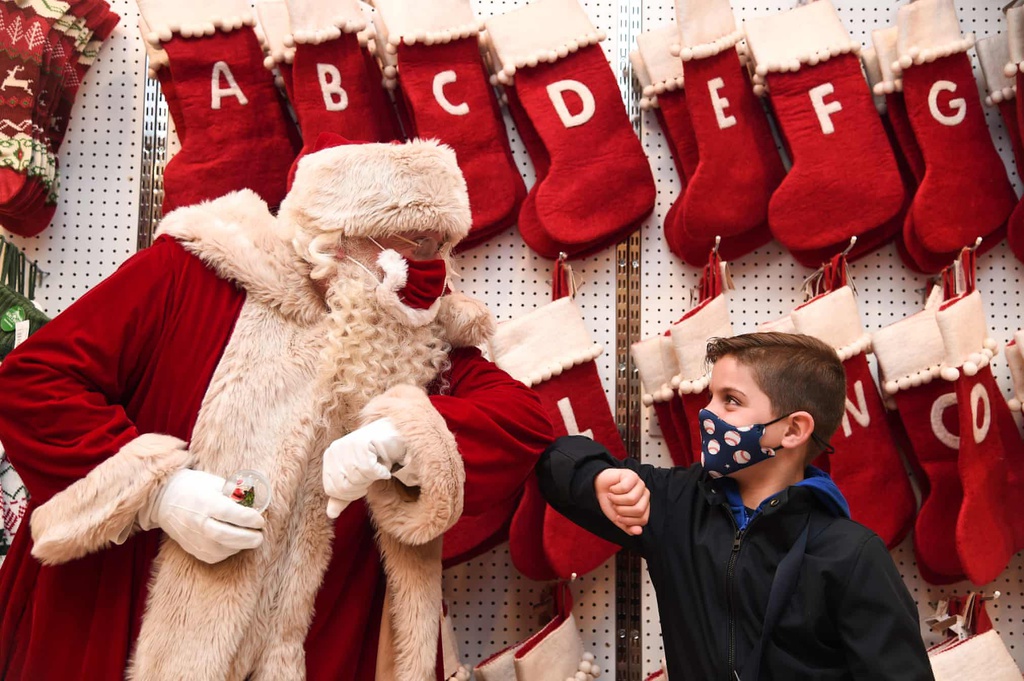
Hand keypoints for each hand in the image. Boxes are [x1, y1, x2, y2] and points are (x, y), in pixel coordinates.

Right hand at [137, 469, 264, 563]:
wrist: (164, 500)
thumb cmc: (194, 487)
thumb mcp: (214, 483)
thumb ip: (234, 493)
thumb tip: (256, 502)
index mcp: (205, 503)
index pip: (231, 514)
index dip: (249, 518)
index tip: (260, 520)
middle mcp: (198, 522)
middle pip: (227, 536)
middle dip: (248, 538)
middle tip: (260, 535)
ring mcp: (194, 538)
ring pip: (222, 549)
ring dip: (240, 546)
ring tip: (249, 539)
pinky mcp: (192, 549)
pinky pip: (214, 556)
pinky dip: (228, 551)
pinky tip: (234, 544)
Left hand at [322, 418, 407, 518]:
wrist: (395, 436)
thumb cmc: (375, 457)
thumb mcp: (357, 478)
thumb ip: (343, 495)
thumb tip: (331, 514)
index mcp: (329, 458)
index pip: (332, 490)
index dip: (351, 493)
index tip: (363, 484)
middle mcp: (334, 450)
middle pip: (343, 486)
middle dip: (361, 486)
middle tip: (371, 475)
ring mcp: (347, 445)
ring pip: (356, 478)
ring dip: (372, 478)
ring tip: (377, 468)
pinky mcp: (362, 443)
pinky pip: (369, 470)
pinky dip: (381, 472)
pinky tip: (384, 466)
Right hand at [594, 468, 649, 535]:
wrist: (598, 488)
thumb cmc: (610, 502)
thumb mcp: (618, 519)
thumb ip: (628, 527)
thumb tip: (638, 531)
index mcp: (644, 507)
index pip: (643, 520)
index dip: (628, 521)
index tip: (618, 517)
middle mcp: (645, 495)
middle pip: (638, 510)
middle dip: (621, 510)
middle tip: (614, 505)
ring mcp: (640, 484)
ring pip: (632, 499)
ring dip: (616, 500)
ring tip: (612, 496)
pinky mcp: (632, 475)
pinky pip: (625, 487)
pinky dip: (614, 490)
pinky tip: (612, 488)